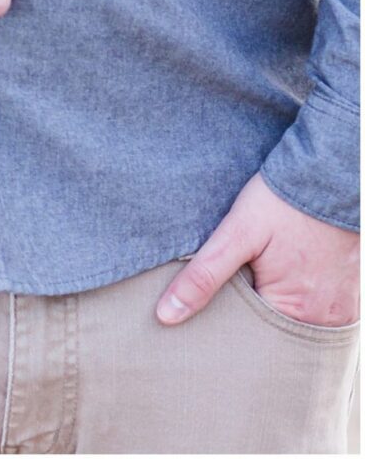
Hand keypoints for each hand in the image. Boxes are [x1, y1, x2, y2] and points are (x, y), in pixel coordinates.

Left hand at [157, 172, 360, 327]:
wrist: (328, 174)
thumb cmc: (282, 201)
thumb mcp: (237, 233)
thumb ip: (203, 276)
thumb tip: (167, 315)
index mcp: (295, 313)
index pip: (250, 339)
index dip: (228, 321)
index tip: (216, 304)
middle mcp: (325, 321)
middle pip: (276, 334)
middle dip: (254, 317)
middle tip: (242, 281)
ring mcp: (342, 311)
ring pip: (298, 323)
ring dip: (280, 307)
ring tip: (267, 276)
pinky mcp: (352, 296)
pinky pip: (321, 312)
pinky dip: (305, 300)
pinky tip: (290, 274)